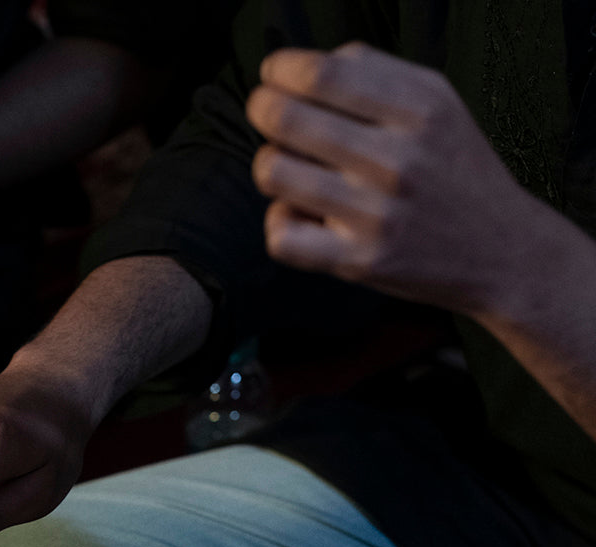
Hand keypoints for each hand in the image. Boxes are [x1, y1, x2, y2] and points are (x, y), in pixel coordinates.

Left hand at [245, 42, 537, 316]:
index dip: (281, 71)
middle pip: (288, 120)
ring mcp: (375, 214)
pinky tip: (299, 215)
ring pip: (275, 173)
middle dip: (263, 110)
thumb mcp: (439, 104)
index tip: (273, 75)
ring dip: (269, 165)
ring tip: (287, 166)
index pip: (324, 75)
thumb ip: (377, 74)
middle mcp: (397, 161)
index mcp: (420, 110)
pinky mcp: (358, 261)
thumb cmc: (457, 174)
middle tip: (266, 112)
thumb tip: (307, 66)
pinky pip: (282, 237)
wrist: (500, 250)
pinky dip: (279, 223)